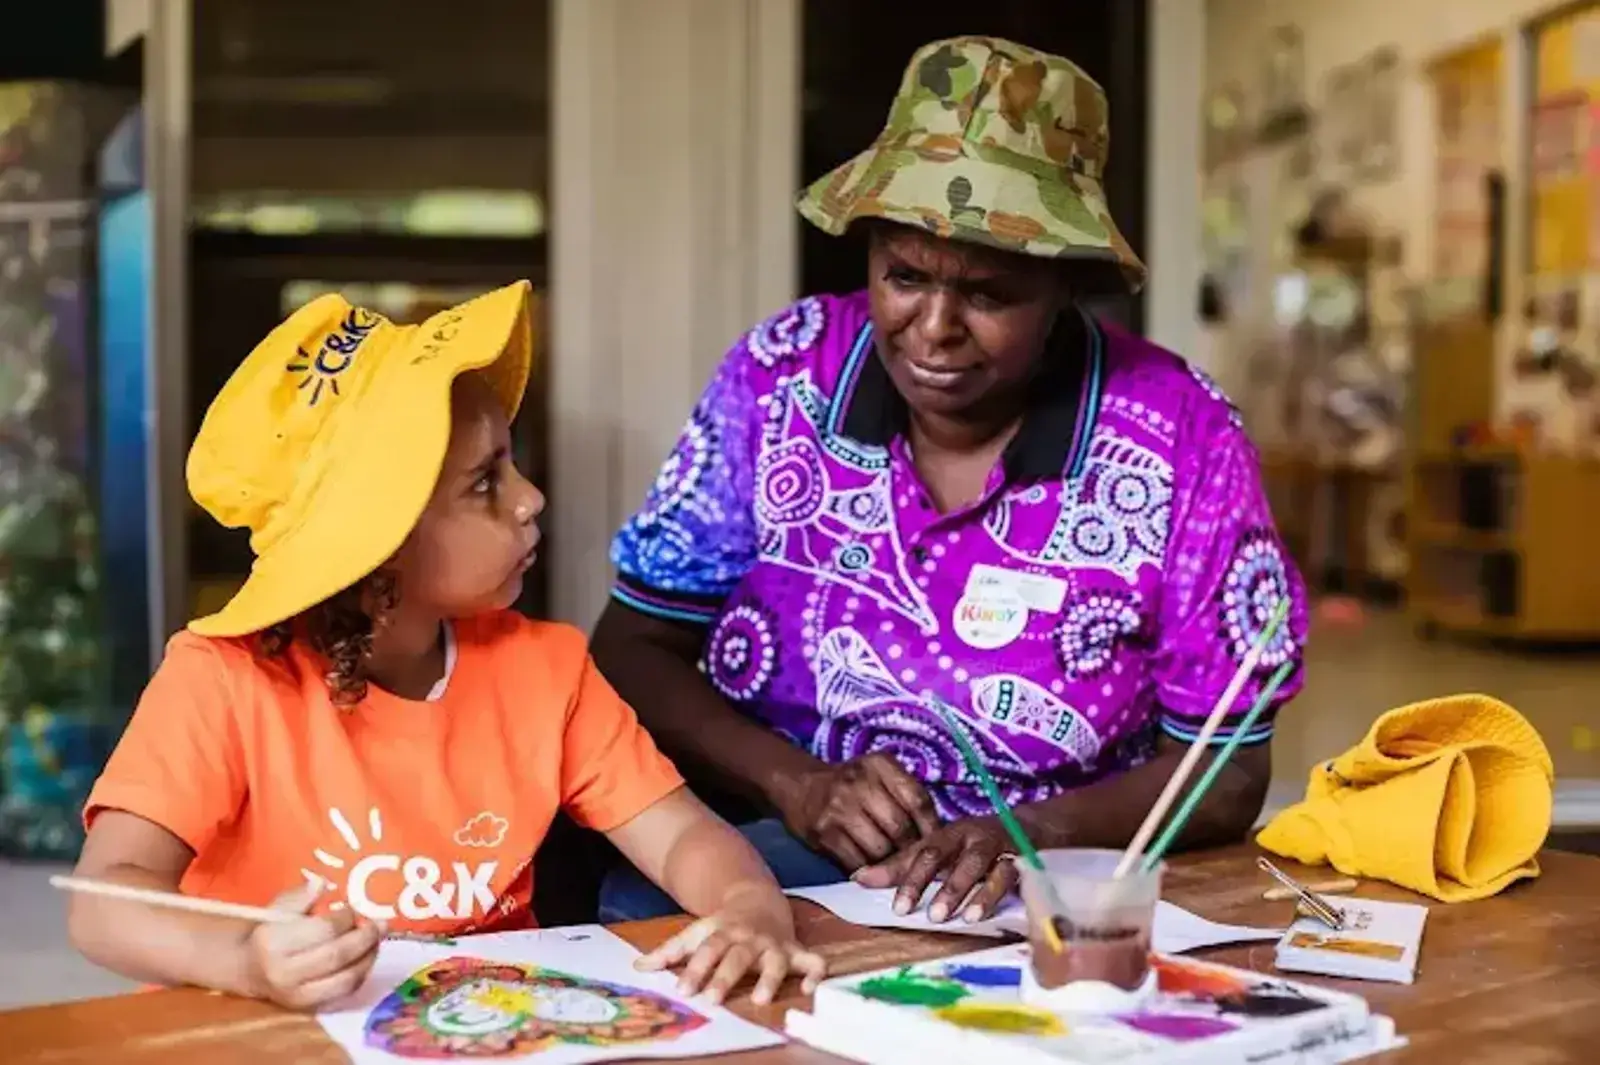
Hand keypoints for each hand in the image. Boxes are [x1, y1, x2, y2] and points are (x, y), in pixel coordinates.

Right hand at [245, 883, 384, 1009]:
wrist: (248, 969)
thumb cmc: (269, 932)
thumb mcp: (279, 907)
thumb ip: (302, 895)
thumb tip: (323, 883)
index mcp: (273, 943)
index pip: (322, 930)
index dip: (346, 918)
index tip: (355, 909)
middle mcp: (283, 973)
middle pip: (337, 956)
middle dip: (365, 938)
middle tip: (380, 924)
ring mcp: (296, 996)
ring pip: (345, 979)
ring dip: (369, 957)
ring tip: (377, 940)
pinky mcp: (307, 1009)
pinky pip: (344, 994)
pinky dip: (361, 974)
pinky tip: (366, 958)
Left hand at [635, 893, 825, 1006]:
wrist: (759, 900)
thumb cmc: (724, 926)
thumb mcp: (697, 932)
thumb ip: (671, 951)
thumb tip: (638, 966)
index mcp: (723, 933)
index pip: (706, 950)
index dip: (694, 969)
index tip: (682, 990)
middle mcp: (749, 939)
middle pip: (736, 957)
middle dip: (725, 978)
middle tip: (712, 999)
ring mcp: (774, 945)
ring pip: (774, 961)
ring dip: (768, 979)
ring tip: (759, 999)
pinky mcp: (796, 951)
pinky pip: (811, 961)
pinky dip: (814, 974)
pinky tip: (808, 990)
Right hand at [774, 754, 939, 871]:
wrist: (802, 787)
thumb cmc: (852, 785)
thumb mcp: (880, 775)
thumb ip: (907, 796)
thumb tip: (938, 835)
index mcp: (879, 765)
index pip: (918, 800)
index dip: (931, 827)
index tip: (936, 844)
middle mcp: (858, 783)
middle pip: (900, 828)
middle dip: (910, 849)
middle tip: (915, 860)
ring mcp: (838, 808)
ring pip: (880, 849)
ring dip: (890, 863)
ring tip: (892, 863)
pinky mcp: (823, 833)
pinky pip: (857, 862)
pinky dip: (868, 870)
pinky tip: (871, 867)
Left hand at [853, 816, 1018, 923]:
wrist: (1027, 829)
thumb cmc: (970, 847)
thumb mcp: (938, 852)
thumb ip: (901, 867)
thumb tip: (857, 879)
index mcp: (948, 835)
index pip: (925, 854)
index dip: (911, 879)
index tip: (898, 908)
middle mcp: (973, 838)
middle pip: (956, 859)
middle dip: (944, 886)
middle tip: (931, 916)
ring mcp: (1001, 848)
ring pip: (987, 868)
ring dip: (977, 892)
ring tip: (966, 918)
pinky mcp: (1025, 861)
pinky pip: (1015, 877)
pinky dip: (1005, 894)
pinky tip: (999, 913)